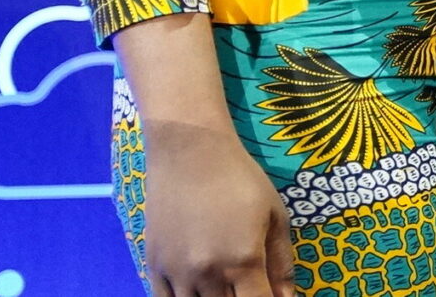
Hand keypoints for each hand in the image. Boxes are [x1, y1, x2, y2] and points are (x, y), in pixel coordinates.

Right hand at [141, 117, 294, 296]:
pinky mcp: (153, 265)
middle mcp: (207, 273)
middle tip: (247, 285)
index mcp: (243, 261)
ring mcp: (176, 272)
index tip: (272, 295)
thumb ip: (281, 263)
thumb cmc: (241, 180)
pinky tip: (196, 292)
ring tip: (225, 286)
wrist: (190, 153)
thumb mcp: (275, 216)